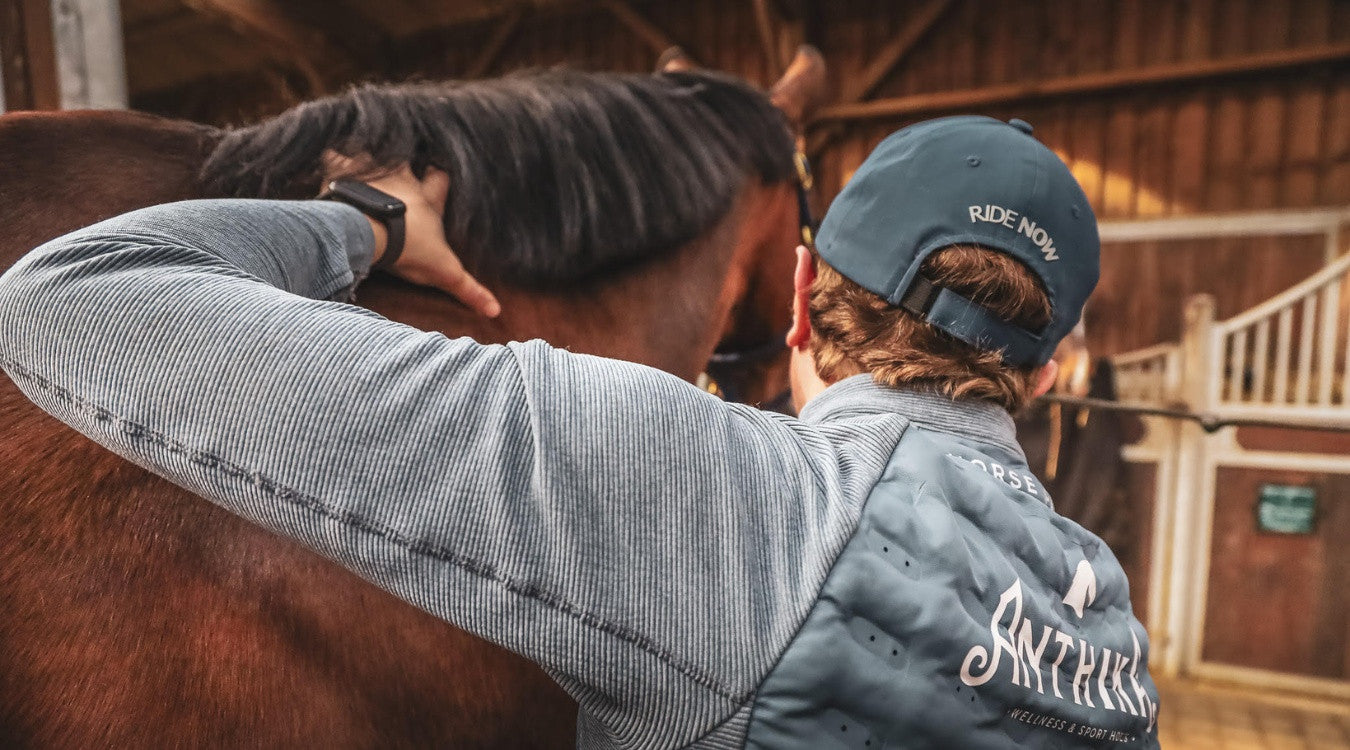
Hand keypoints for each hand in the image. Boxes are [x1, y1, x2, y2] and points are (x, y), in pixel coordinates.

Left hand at [324, 154, 499, 317]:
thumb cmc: (411, 248)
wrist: (373, 232)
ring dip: (367, 159)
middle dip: (404, 163)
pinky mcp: (343, 173)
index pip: (440, 180)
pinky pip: (334, 155)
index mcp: (426, 199)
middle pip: (407, 163)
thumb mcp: (444, 272)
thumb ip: (469, 290)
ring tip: (358, 164)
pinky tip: (326, 161)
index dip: (439, 179)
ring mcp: (373, 173)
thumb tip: (495, 311)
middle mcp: (402, 180)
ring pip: (372, 156)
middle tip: (397, 167)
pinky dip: (330, 158)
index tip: (438, 175)